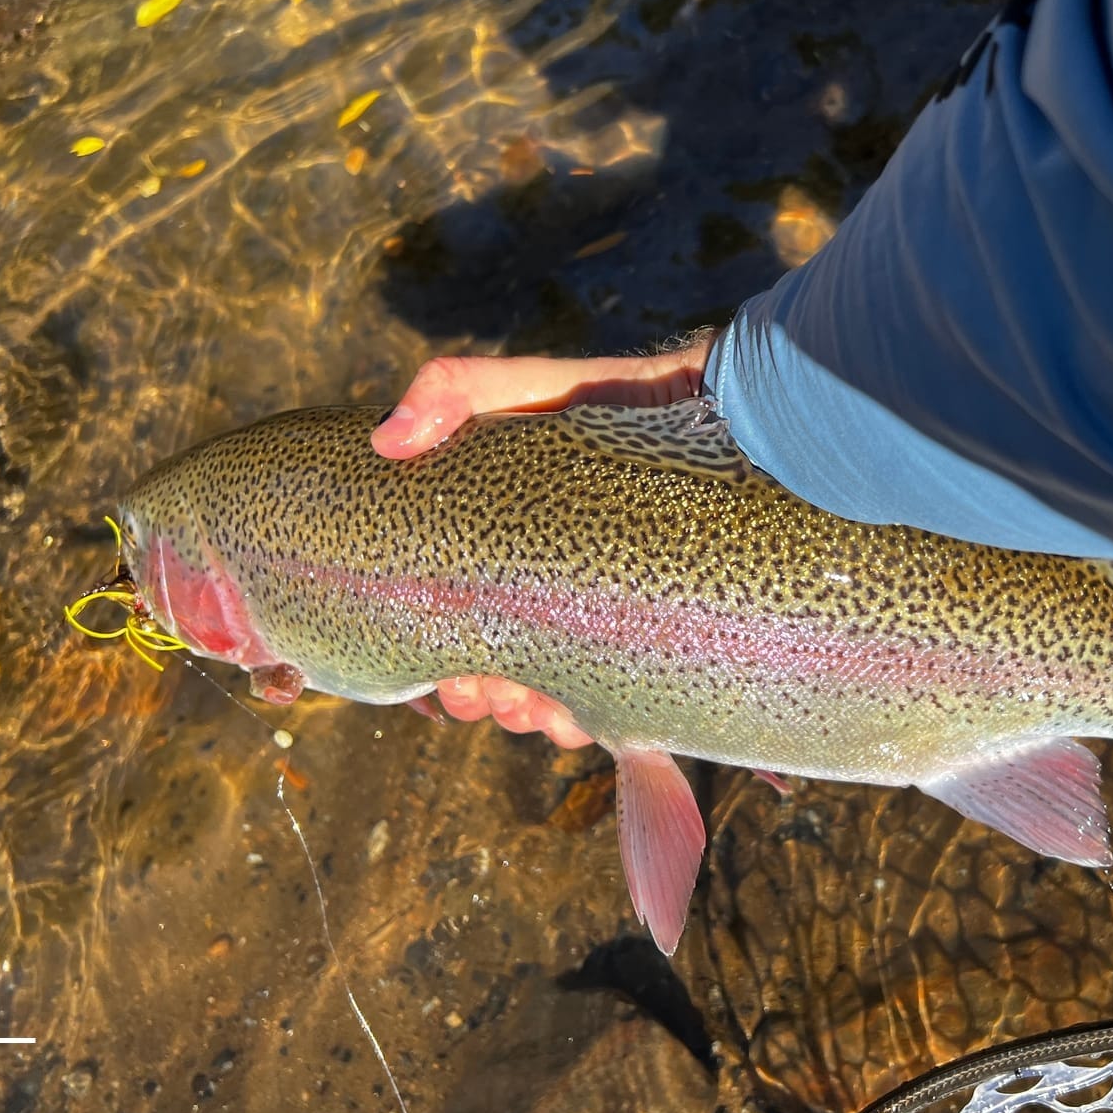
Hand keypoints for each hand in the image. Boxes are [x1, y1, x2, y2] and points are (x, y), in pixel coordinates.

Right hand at [372, 335, 715, 748]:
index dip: (430, 659)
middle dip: (476, 693)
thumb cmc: (619, 402)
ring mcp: (599, 624)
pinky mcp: (654, 645)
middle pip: (489, 674)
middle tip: (484, 686)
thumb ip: (457, 392)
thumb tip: (387, 439)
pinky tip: (584, 712)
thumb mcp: (532, 390)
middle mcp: (544, 594)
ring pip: (545, 702)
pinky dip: (589, 722)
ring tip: (533, 702)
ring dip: (527, 715)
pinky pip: (616, 710)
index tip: (431, 670)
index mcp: (499, 554)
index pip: (444, 623)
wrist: (725, 413)